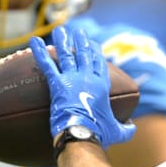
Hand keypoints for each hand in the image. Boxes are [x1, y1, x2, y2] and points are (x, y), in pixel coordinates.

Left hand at [29, 26, 135, 148]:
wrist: (82, 135)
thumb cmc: (99, 134)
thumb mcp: (117, 132)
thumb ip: (126, 128)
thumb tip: (132, 127)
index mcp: (102, 86)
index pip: (100, 64)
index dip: (96, 53)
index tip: (93, 44)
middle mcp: (88, 78)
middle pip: (84, 54)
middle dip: (81, 42)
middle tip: (78, 32)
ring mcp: (73, 78)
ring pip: (67, 55)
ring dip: (62, 41)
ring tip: (59, 31)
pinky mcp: (57, 84)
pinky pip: (47, 64)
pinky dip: (39, 52)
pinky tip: (33, 40)